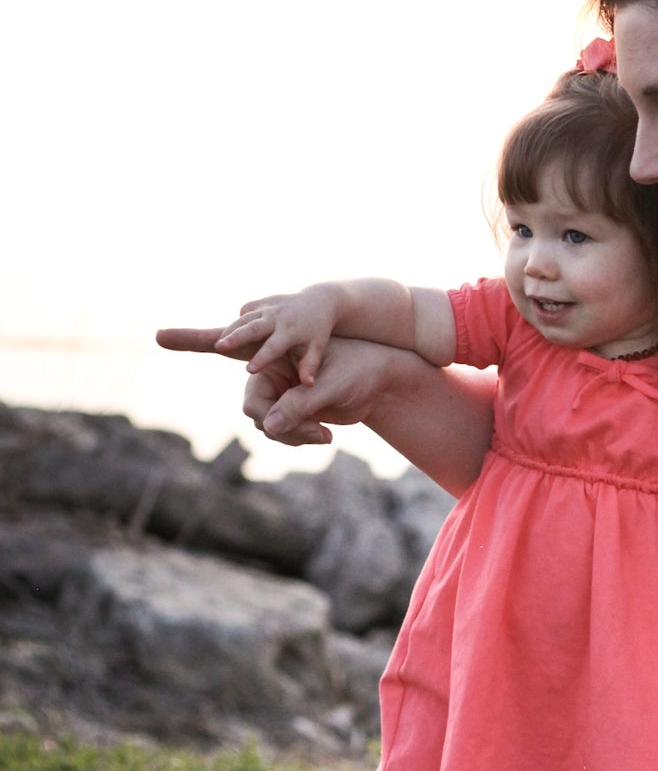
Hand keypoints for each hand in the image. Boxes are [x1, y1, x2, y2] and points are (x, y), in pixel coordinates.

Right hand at [157, 324, 399, 446]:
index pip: (222, 344)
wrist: (385, 381)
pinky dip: (298, 436)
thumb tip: (267, 426)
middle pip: (251, 405)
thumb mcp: (328, 385)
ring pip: (266, 424)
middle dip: (278, 423)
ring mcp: (279, 391)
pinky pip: (281, 430)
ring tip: (323, 435)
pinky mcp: (292, 410)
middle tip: (312, 434)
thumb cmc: (359, 369)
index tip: (158, 333)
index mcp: (273, 348)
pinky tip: (324, 436)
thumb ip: (298, 405)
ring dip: (291, 434)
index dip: (188, 339)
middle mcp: (269, 369)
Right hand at [211, 286, 343, 387]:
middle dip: (236, 337)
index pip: (274, 347)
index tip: (249, 371)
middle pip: (253, 328)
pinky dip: (236, 322)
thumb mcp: (316, 348)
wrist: (318, 301)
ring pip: (245, 319)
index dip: (262, 358)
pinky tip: (227, 335)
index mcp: (291, 331)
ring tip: (217, 345)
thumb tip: (308, 385)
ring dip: (230, 330)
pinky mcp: (261, 303)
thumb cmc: (316, 333)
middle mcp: (277, 317)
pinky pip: (246, 312)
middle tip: (219, 347)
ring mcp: (268, 307)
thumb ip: (310, 366)